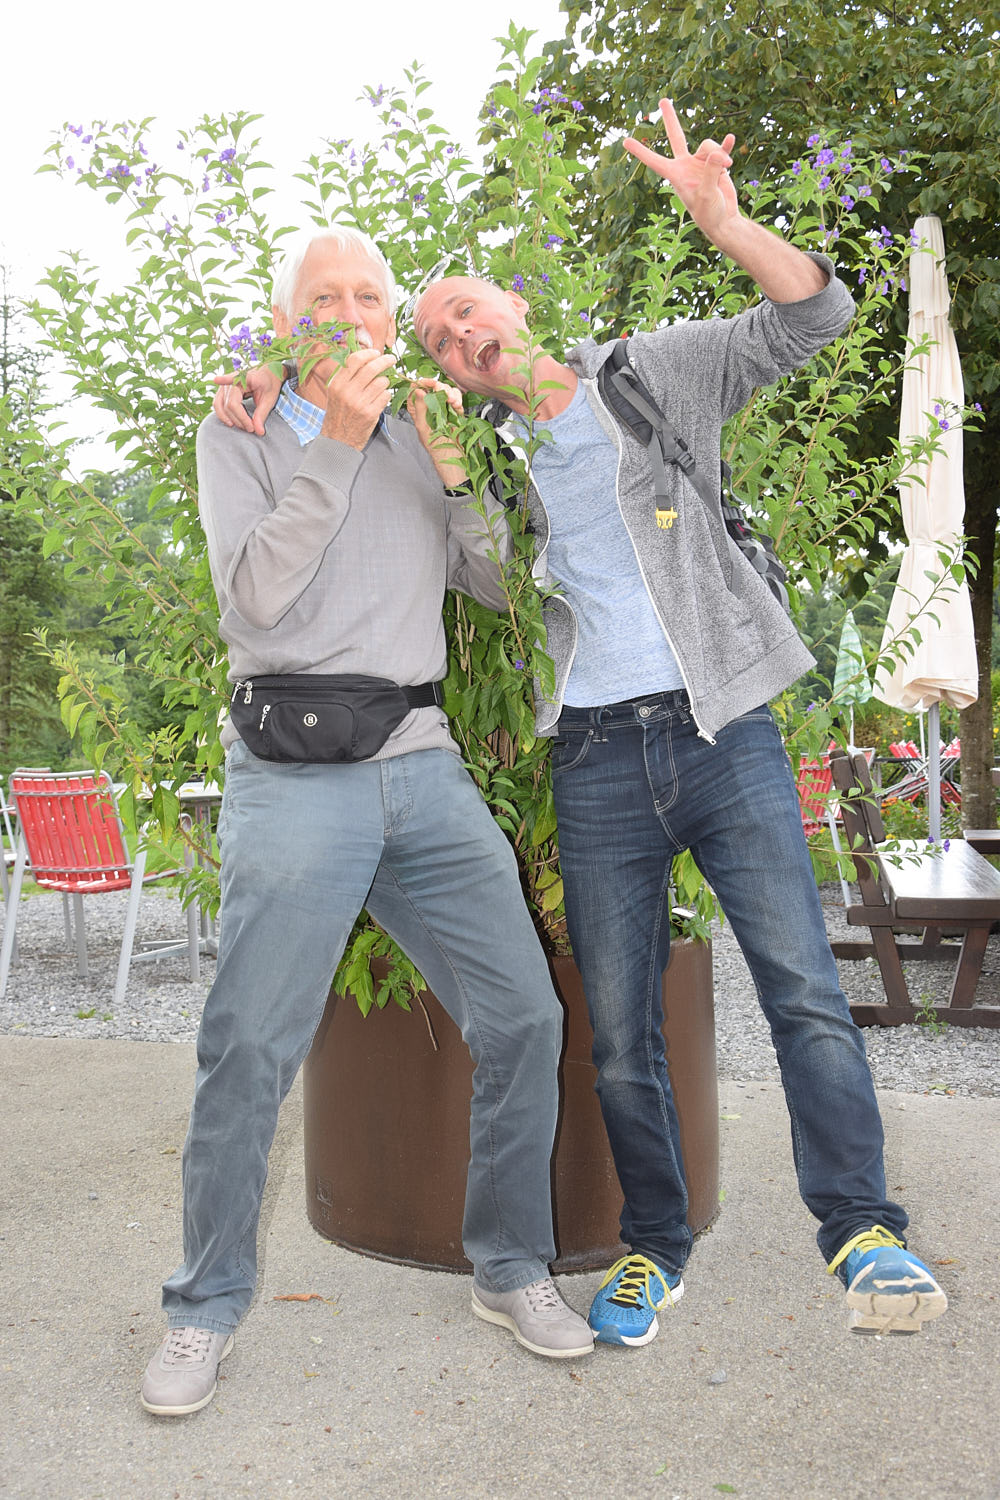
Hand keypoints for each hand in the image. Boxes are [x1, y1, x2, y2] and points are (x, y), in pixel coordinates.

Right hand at [212, 367, 282, 435]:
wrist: (268, 371)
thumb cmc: (270, 382)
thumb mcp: (269, 398)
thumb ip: (262, 414)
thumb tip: (259, 432)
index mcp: (242, 379)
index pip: (234, 402)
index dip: (241, 417)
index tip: (251, 428)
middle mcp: (230, 380)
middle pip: (228, 406)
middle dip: (238, 420)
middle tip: (251, 428)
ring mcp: (225, 384)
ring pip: (219, 405)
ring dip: (229, 419)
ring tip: (242, 426)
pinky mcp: (223, 389)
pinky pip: (217, 403)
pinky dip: (222, 414)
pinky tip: (231, 422)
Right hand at [319, 347, 395, 449]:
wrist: (338, 440)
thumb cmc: (339, 413)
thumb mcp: (335, 392)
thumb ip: (347, 376)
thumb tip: (366, 357)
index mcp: (337, 384)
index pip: (355, 360)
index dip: (369, 353)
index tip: (377, 353)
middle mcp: (347, 392)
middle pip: (372, 367)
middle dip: (385, 361)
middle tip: (391, 359)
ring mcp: (359, 403)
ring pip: (381, 381)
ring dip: (385, 381)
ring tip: (381, 385)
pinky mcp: (370, 413)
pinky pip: (385, 396)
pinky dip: (386, 395)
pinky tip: (380, 398)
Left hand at [406, 378, 468, 487]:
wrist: (454, 458)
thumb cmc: (436, 448)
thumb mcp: (423, 427)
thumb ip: (420, 408)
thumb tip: (418, 391)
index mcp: (419, 410)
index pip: (417, 390)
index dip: (421, 383)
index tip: (425, 382)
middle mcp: (431, 407)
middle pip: (434, 387)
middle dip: (438, 386)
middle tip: (440, 390)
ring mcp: (444, 408)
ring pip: (447, 390)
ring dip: (449, 392)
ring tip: (451, 401)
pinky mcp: (456, 411)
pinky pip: (457, 398)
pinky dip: (457, 398)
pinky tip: (456, 405)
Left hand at [624, 99, 740, 247]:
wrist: (723, 220)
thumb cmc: (709, 213)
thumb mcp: (707, 194)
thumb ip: (711, 172)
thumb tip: (718, 153)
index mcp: (676, 175)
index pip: (655, 161)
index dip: (641, 152)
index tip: (625, 141)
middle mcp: (686, 166)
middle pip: (677, 137)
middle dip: (671, 118)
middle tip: (662, 100)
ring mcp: (701, 163)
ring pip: (708, 146)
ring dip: (719, 153)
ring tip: (728, 167)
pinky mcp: (717, 164)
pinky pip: (722, 148)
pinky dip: (726, 145)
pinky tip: (731, 139)